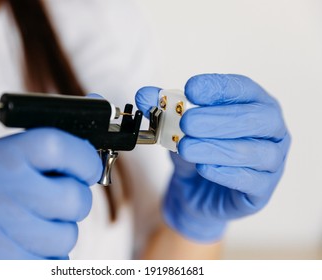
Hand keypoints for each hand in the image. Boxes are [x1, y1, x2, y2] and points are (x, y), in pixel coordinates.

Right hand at [0, 128, 101, 258]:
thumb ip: (35, 163)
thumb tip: (88, 163)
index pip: (54, 145)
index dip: (83, 159)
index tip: (90, 170)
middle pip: (73, 196)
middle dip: (73, 205)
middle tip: (50, 208)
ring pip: (66, 236)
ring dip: (55, 238)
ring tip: (22, 234)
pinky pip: (53, 264)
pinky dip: (45, 261)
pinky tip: (18, 252)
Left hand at [135, 74, 290, 241]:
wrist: (197, 191)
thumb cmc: (196, 151)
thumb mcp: (177, 127)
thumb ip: (162, 109)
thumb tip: (143, 95)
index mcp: (255, 104)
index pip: (243, 89)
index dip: (219, 88)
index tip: (191, 89)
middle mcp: (271, 130)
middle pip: (254, 119)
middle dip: (218, 119)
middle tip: (186, 122)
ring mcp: (272, 161)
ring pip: (253, 151)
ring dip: (216, 148)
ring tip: (186, 147)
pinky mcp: (263, 190)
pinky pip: (251, 181)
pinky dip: (226, 173)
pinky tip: (203, 168)